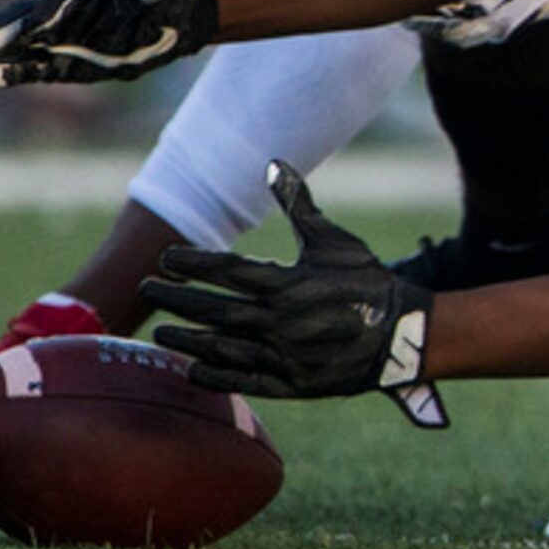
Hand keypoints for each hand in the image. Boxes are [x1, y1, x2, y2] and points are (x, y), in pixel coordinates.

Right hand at [0, 0, 217, 88]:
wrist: (169, 18)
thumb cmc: (166, 2)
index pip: (55, 4)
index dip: (38, 17)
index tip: (24, 31)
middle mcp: (65, 9)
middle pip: (26, 18)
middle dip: (3, 32)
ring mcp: (58, 34)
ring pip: (20, 42)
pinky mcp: (59, 58)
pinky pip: (30, 65)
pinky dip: (8, 71)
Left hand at [142, 163, 447, 426]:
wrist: (401, 335)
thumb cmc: (365, 282)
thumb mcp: (335, 241)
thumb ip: (300, 206)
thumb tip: (274, 164)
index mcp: (290, 283)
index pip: (228, 271)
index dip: (193, 263)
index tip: (166, 258)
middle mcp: (282, 321)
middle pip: (214, 309)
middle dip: (177, 298)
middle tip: (147, 288)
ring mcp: (285, 356)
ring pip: (221, 347)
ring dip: (186, 339)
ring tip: (159, 332)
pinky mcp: (292, 384)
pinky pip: (244, 381)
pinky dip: (215, 376)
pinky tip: (191, 369)